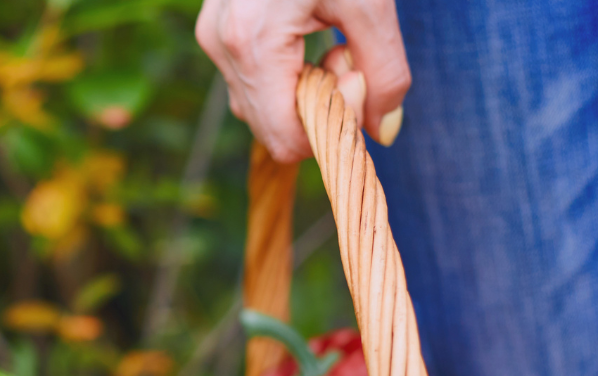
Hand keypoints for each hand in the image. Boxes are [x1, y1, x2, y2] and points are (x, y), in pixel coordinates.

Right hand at [196, 0, 410, 162]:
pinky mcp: (217, 27)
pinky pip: (252, 79)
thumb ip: (384, 75)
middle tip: (346, 56)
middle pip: (270, 128)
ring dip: (302, 89)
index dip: (328, 126)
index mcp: (253, 43)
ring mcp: (213, 35)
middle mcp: (221, 45)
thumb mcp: (371, 4)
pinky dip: (287, 73)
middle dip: (316, 107)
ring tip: (328, 40)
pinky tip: (307, 33)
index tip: (355, 75)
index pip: (284, 139)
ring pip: (259, 106)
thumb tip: (381, 133)